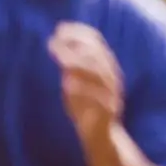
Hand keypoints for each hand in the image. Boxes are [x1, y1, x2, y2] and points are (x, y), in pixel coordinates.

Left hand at [48, 22, 123, 140]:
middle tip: (53, 42)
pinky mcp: (108, 113)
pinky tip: (67, 84)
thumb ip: (71, 64)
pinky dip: (83, 91)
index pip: (97, 44)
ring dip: (79, 64)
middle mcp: (111, 79)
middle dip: (76, 46)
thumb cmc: (86, 107)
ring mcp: (111, 95)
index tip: (60, 28)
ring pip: (99, 75)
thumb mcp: (77, 80)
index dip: (80, 34)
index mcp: (106, 68)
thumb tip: (56, 43)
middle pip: (97, 56)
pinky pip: (98, 100)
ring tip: (60, 58)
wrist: (101, 137)